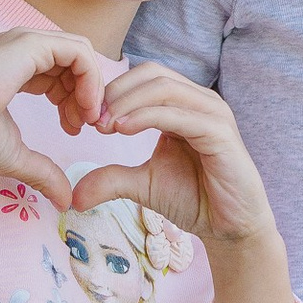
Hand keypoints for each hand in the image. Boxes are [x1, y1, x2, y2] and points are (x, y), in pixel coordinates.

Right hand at [0, 29, 109, 208]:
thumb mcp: (17, 156)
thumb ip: (43, 172)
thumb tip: (65, 201)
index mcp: (19, 65)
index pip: (63, 71)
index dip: (76, 98)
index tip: (74, 128)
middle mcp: (25, 48)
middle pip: (75, 62)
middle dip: (86, 94)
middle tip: (84, 125)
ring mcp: (27, 42)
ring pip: (81, 53)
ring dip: (91, 87)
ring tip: (85, 119)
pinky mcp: (31, 45)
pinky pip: (79, 53)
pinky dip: (90, 79)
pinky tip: (83, 108)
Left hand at [74, 61, 301, 302]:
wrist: (229, 228)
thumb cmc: (193, 199)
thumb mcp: (143, 185)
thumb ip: (111, 179)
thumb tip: (73, 195)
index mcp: (184, 104)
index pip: (145, 76)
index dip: (113, 90)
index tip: (86, 118)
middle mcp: (201, 101)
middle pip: (153, 74)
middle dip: (117, 92)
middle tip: (90, 119)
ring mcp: (214, 114)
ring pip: (164, 88)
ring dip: (127, 102)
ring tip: (102, 125)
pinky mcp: (221, 134)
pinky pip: (179, 114)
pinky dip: (147, 117)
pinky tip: (122, 130)